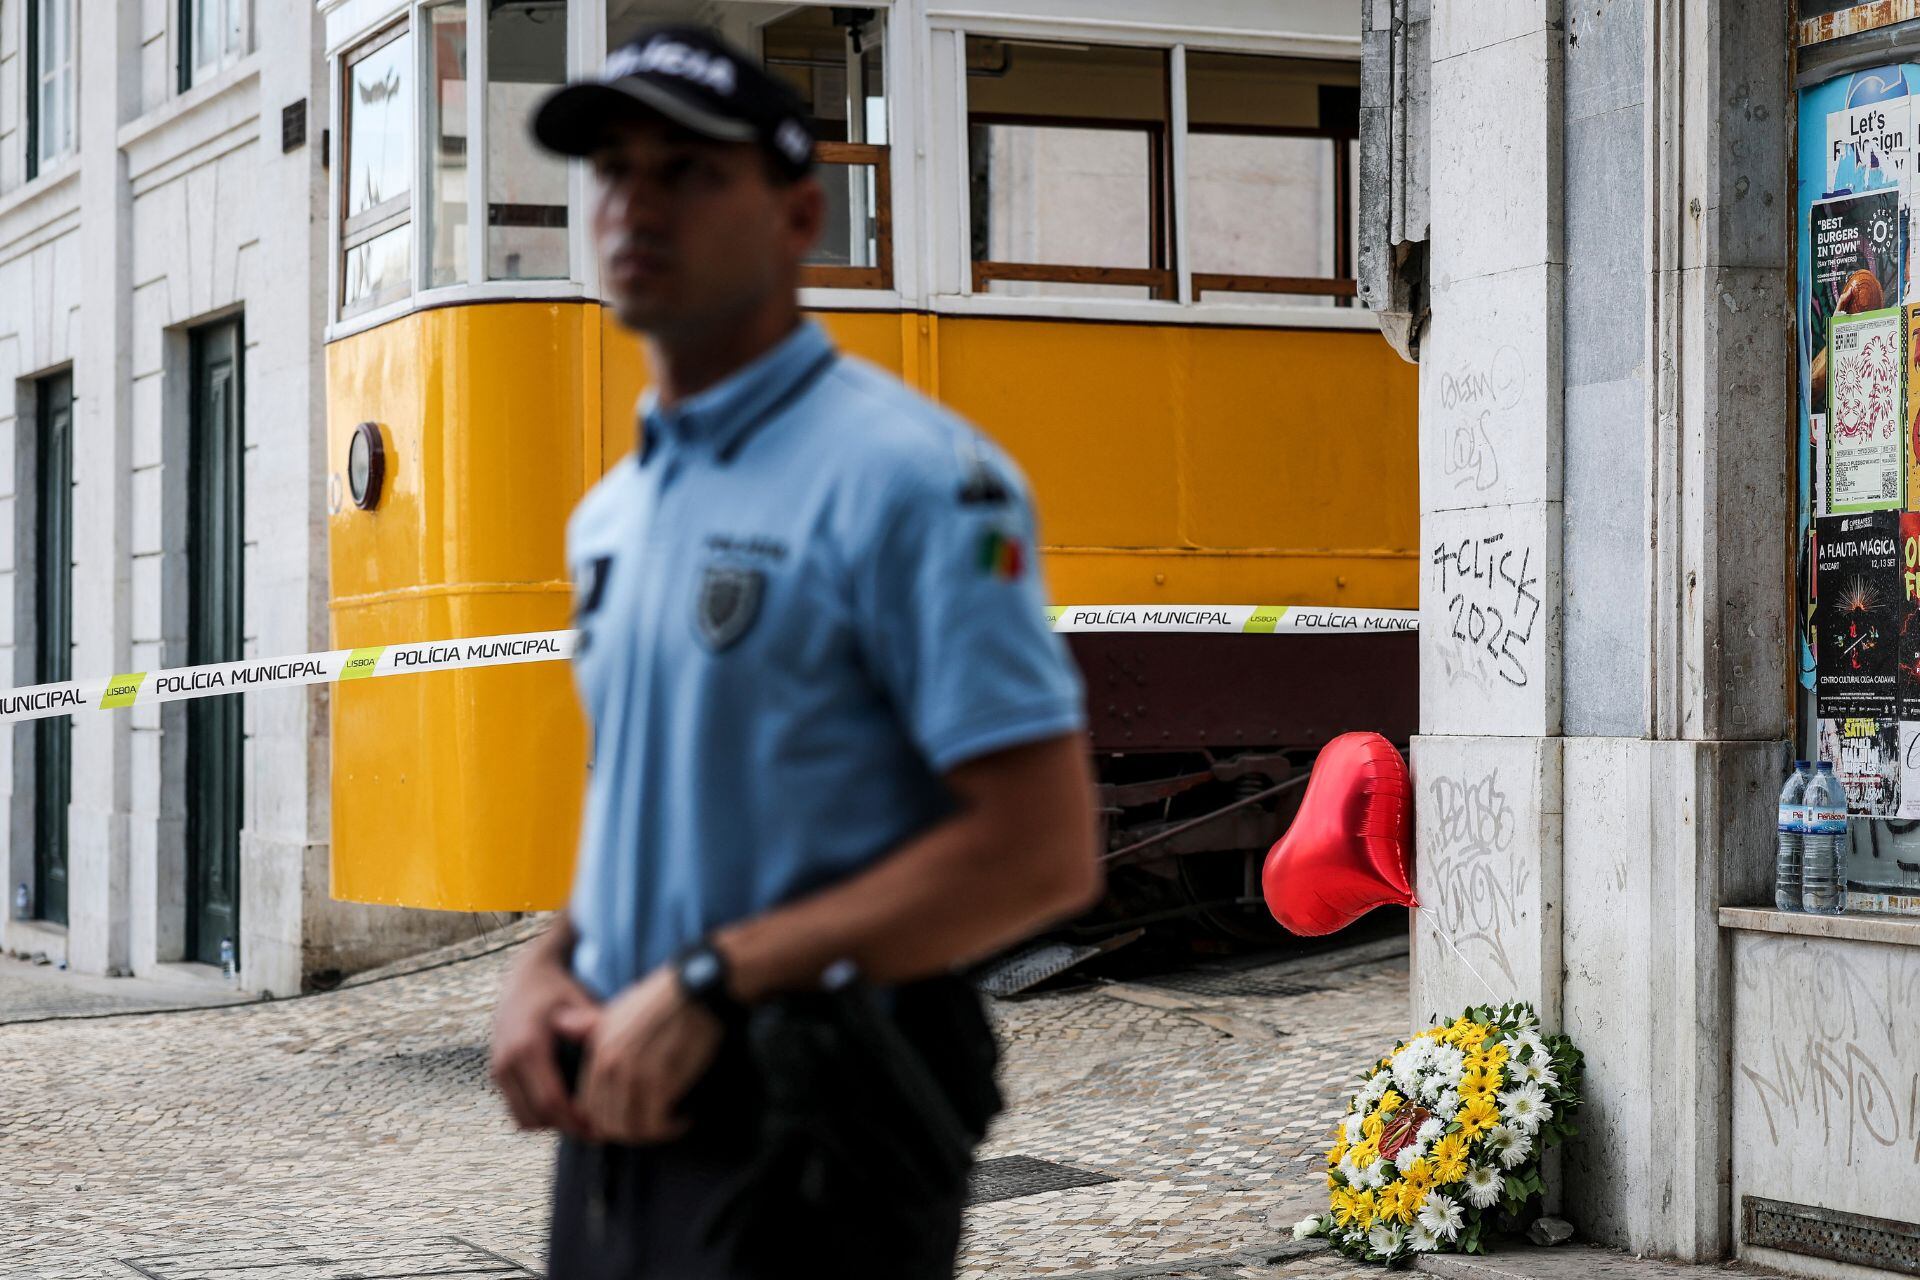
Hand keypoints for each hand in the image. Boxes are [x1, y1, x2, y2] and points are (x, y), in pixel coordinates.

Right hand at [488, 934, 598, 1135]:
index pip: (550, 1102)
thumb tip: (611, 1047)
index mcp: (527, 1047)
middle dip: (568, 1128)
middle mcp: (506, 1061)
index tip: (603, 1127)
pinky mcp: (497, 1074)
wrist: (526, 974)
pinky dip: (539, 1116)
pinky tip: (566, 1107)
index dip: (577, 1122)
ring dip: (552, 1125)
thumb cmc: (560, 988)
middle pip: (537, 1117)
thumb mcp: (579, 998)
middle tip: (600, 1129)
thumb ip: (593, 1023)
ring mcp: (498, 1069)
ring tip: (584, 1119)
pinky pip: (516, 1110)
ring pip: (524, 1119)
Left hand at [557, 964, 723, 1145]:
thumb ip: (588, 1027)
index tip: (630, 1122)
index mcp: (598, 1051)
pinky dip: (670, 1128)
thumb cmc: (663, 998)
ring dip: (651, 1134)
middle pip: (607, 1123)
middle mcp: (611, 1066)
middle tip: (653, 1127)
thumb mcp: (618, 1009)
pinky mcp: (660, 1081)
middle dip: (629, 1133)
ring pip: (631, 1128)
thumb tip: (560, 1025)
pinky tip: (684, 1120)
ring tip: (670, 1125)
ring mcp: (634, 1075)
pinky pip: (656, 1123)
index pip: (588, 1107)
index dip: (607, 1123)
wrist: (697, 987)